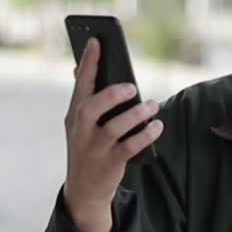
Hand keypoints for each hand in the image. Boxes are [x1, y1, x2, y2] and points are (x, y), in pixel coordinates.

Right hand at [62, 38, 163, 231]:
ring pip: (115, 127)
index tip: (96, 41)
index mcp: (74, 114)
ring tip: (153, 105)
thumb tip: (81, 68)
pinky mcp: (109, 163)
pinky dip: (145, 135)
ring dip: (137, 114)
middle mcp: (80, 130)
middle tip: (132, 86)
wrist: (83, 191)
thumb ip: (85, 99)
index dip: (88, 62)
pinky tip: (157, 126)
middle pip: (92, 106)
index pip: (80, 84)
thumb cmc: (88, 148)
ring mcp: (94, 148)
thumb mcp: (80, 125)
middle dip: (112, 94)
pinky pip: (130, 147)